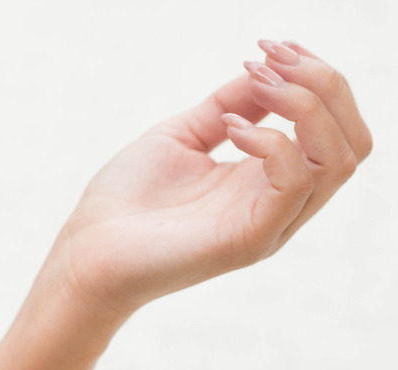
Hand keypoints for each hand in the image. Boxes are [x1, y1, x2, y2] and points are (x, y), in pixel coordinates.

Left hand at [55, 40, 371, 323]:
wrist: (89, 249)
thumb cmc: (127, 198)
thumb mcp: (182, 136)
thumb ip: (229, 107)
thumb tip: (264, 72)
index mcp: (266, 179)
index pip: (332, 130)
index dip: (317, 79)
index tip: (272, 47)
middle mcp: (278, 203)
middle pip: (352, 142)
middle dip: (324, 85)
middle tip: (271, 60)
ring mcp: (269, 224)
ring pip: (337, 160)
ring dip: (304, 105)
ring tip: (256, 84)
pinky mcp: (250, 239)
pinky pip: (294, 184)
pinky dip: (271, 142)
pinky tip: (230, 130)